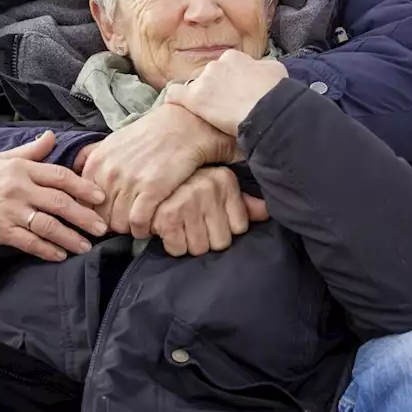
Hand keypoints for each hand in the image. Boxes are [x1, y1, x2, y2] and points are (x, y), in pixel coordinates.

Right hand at [0, 131, 106, 261]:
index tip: (100, 198)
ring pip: (47, 225)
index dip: (83, 187)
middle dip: (84, 216)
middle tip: (102, 227)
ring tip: (86, 246)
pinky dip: (46, 250)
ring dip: (69, 237)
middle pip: (59, 202)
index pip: (60, 177)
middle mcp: (18, 188)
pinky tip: (60, 255)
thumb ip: (32, 151)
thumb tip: (52, 136)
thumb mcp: (5, 159)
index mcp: (23, 169)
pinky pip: (28, 242)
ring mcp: (9, 211)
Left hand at [80, 103, 235, 239]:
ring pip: (119, 224)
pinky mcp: (152, 189)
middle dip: (112, 224)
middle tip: (126, 222)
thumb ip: (90, 157)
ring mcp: (130, 181)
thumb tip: (74, 170)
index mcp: (96, 162)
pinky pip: (138, 223)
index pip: (84, 203)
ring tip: (139, 224)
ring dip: (129, 229)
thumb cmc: (149, 135)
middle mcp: (109, 173)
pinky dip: (143, 229)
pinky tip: (149, 225)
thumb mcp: (112, 140)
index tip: (109, 215)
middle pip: (101, 217)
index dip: (96, 214)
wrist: (183, 126)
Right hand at [151, 167, 269, 256]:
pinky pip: (178, 249)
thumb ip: (244, 201)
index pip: (240, 228)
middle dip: (206, 238)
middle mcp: (210, 187)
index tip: (209, 217)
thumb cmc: (183, 178)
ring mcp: (189, 200)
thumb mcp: (217, 183)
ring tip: (180, 226)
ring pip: (200, 248)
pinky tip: (167, 229)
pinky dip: (171, 244)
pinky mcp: (168, 215)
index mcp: (224, 179)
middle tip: (192, 224)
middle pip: (221, 242)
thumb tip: (267, 212)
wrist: (144, 162)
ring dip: (187, 242)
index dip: (223, 227)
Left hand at [164, 50, 287, 136]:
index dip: (232, 80)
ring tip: (212, 114)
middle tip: (227, 105)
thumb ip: (261, 66)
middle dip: (216, 89)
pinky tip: (177, 106)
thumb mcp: (275, 69)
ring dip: (202, 97)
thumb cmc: (276, 91)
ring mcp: (203, 81)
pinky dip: (176, 99)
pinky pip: (175, 94)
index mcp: (233, 57)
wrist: (268, 110)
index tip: (237, 92)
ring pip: (196, 87)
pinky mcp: (194, 99)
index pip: (226, 66)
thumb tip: (258, 69)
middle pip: (211, 77)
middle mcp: (215, 64)